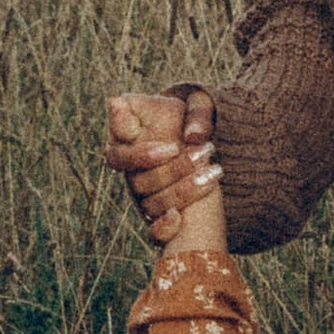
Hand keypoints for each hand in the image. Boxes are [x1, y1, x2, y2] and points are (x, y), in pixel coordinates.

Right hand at [105, 88, 217, 244]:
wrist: (205, 142)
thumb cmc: (195, 116)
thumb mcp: (198, 103)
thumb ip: (188, 112)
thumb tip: (168, 125)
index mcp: (126, 141)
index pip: (119, 155)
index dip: (142, 156)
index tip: (172, 147)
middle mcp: (129, 172)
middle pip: (138, 182)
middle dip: (175, 170)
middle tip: (206, 152)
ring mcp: (142, 195)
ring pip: (150, 204)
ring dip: (182, 191)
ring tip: (214, 171)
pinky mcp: (157, 214)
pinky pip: (153, 231)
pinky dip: (163, 228)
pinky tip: (178, 218)